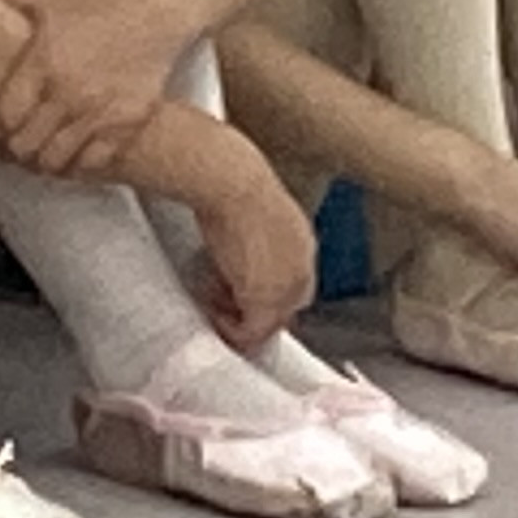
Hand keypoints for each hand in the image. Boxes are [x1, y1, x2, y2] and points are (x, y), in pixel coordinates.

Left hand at [0, 0, 178, 178]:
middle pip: (25, 146)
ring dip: (45, 161)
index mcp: (44, 64)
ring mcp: (99, 112)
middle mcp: (69, 93)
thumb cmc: (101, 3)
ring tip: (43, 153)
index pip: (5, 117)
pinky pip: (95, 162)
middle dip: (16, 149)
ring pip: (57, 160)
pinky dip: (81, 164)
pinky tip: (75, 153)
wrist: (155, 10)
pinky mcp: (127, 123)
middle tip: (17, 146)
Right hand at [180, 151, 316, 350]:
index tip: (238, 293)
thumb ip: (256, 244)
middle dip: (254, 312)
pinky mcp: (265, 302)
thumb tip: (237, 261)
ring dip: (240, 321)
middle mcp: (303, 269)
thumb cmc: (235, 185)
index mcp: (303, 244)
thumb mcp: (253, 215)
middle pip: (284, 310)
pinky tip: (214, 314)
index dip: (265, 294)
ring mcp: (287, 289)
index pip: (292, 285)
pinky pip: (250, 333)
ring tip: (215, 307)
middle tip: (224, 306)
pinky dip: (231, 330)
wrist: (233, 183)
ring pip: (268, 325)